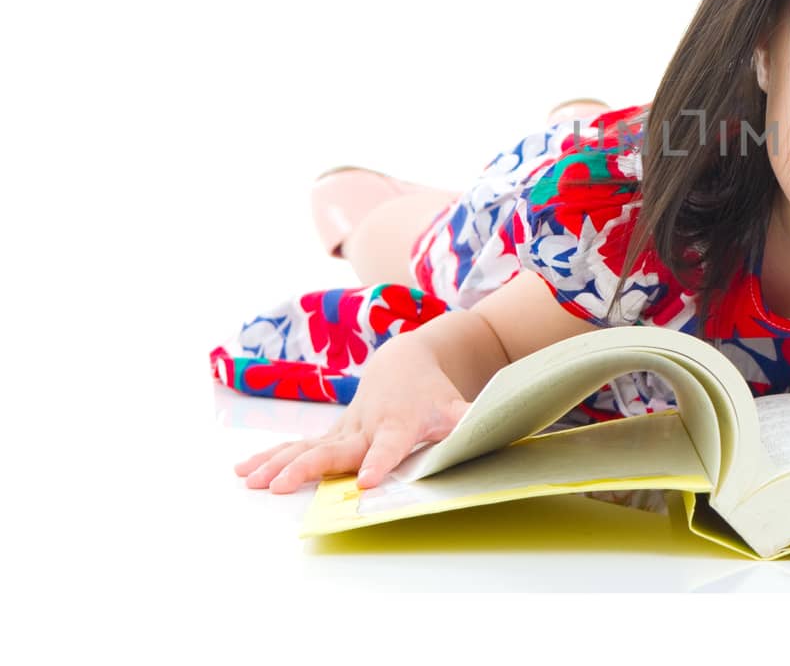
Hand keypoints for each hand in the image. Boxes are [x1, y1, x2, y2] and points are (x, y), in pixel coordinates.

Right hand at [233, 335, 469, 493]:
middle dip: (308, 468)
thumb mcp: (456, 406)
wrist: (405, 360)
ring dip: (279, 463)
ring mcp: (344, 429)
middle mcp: (366, 426)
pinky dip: (270, 457)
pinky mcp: (331, 433)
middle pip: (336, 449)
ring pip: (308, 447)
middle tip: (282, 485)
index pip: (388, 445)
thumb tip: (489, 428)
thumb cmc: (434, 392)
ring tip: (252, 481)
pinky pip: (298, 447)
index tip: (365, 482)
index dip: (378, 462)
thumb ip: (469, 421)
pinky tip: (243, 472)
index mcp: (399, 424)